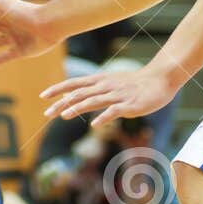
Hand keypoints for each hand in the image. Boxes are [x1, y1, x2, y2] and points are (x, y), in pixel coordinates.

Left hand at [42, 63, 179, 126]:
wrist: (159, 79)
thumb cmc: (134, 83)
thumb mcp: (110, 84)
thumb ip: (93, 92)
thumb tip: (74, 99)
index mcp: (99, 81)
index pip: (74, 84)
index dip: (58, 89)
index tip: (43, 96)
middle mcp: (105, 86)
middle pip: (79, 94)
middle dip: (62, 103)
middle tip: (46, 113)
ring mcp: (117, 95)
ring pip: (93, 101)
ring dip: (77, 108)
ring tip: (63, 115)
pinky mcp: (129, 104)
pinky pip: (114, 111)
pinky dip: (104, 117)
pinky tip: (95, 124)